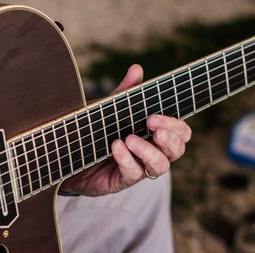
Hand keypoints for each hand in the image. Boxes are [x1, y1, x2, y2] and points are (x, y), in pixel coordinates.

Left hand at [60, 64, 191, 195]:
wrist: (72, 155)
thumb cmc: (99, 132)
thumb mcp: (112, 110)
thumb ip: (125, 93)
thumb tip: (137, 69)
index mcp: (157, 135)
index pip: (181, 132)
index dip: (175, 125)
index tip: (154, 116)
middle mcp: (153, 153)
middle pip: (178, 150)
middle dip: (169, 138)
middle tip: (152, 125)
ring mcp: (140, 168)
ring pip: (160, 165)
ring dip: (148, 151)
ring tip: (130, 138)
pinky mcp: (123, 181)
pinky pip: (133, 174)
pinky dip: (126, 159)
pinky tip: (116, 146)